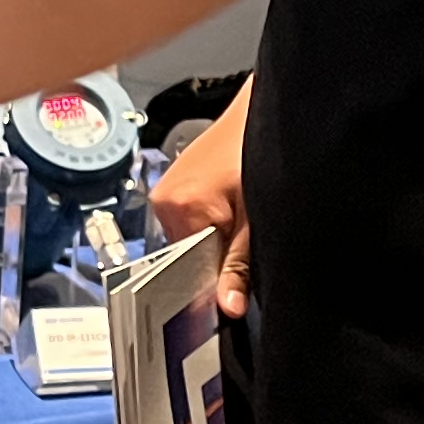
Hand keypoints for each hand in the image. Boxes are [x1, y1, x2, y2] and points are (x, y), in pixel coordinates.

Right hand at [150, 82, 254, 315]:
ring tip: (238, 215)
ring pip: (189, 238)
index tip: (234, 279)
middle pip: (187, 255)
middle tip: (244, 234)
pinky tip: (228, 205)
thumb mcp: (256, 221)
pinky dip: (209, 221)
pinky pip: (188, 219)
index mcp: (180, 210)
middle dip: (216, 255)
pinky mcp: (173, 183)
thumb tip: (228, 308)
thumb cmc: (259, 157)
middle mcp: (163, 200)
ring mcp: (165, 190)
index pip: (189, 270)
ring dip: (213, 238)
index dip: (215, 278)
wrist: (259, 114)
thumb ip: (239, 266)